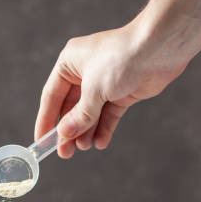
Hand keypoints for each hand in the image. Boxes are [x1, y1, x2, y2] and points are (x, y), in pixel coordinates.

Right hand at [35, 17, 186, 157]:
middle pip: (71, 107)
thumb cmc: (121, 59)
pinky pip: (108, 115)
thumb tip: (64, 134)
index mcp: (70, 63)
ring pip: (90, 113)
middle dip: (69, 130)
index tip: (41, 141)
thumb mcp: (94, 90)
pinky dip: (104, 128)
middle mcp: (85, 72)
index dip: (46, 119)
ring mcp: (105, 83)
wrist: (160, 49)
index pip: (52, 96)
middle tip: (64, 152)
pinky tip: (100, 142)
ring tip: (84, 147)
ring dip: (86, 131)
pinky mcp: (123, 92)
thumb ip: (80, 115)